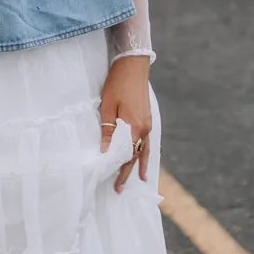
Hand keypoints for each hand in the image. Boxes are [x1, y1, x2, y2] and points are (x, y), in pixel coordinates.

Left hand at [99, 54, 152, 192]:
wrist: (133, 66)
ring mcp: (148, 123)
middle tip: (121, 188)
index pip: (127, 155)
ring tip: (141, 179)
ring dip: (140, 164)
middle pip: (136, 155)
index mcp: (134, 127)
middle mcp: (144, 129)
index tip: (115, 184)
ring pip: (144, 149)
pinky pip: (147, 140)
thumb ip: (108, 129)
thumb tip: (106, 150)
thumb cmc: (117, 84)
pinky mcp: (147, 117)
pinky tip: (144, 155)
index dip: (121, 170)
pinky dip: (146, 151)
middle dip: (129, 171)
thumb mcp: (107, 106)